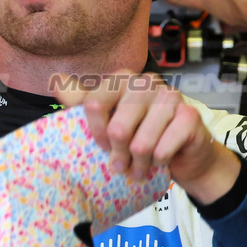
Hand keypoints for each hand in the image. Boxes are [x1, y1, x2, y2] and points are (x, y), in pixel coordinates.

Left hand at [55, 70, 239, 203]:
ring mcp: (171, 96)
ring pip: (141, 144)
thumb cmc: (140, 135)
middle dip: (118, 155)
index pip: (94, 103)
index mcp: (123, 78)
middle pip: (118, 129)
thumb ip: (82, 102)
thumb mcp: (108, 120)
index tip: (102, 146)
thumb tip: (57, 81)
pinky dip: (158, 163)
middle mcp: (147, 82)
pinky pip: (163, 150)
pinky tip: (161, 160)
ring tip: (140, 168)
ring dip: (139, 164)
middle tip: (122, 165)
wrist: (182, 154)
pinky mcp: (190, 115)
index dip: (96, 133)